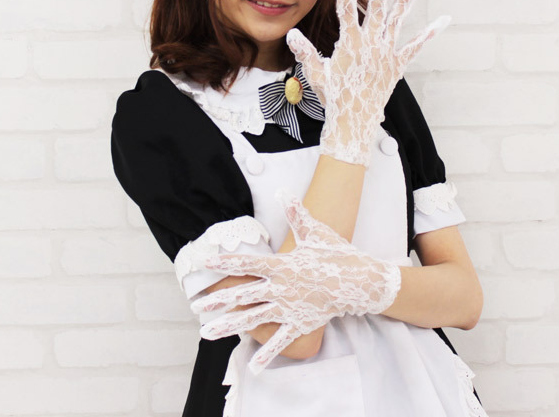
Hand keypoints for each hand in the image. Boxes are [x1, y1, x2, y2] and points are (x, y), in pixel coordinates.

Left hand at [190, 191, 401, 373]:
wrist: (361, 281)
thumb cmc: (337, 253)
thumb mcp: (315, 232)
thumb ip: (296, 214)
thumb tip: (284, 192)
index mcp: (283, 265)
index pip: (248, 264)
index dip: (226, 264)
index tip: (206, 265)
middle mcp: (282, 288)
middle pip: (244, 294)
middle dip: (219, 300)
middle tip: (197, 306)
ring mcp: (289, 308)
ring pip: (254, 318)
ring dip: (230, 326)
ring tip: (207, 333)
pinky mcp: (301, 323)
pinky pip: (281, 340)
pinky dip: (268, 353)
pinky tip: (254, 366)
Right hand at [286, 0, 449, 166]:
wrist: (353, 121)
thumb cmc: (333, 97)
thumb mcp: (316, 73)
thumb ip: (305, 52)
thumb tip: (292, 34)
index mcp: (350, 44)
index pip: (344, 10)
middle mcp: (370, 44)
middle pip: (377, 9)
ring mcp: (386, 54)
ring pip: (397, 22)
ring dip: (406, 1)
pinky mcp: (397, 66)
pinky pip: (415, 47)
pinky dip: (429, 34)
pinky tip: (441, 21)